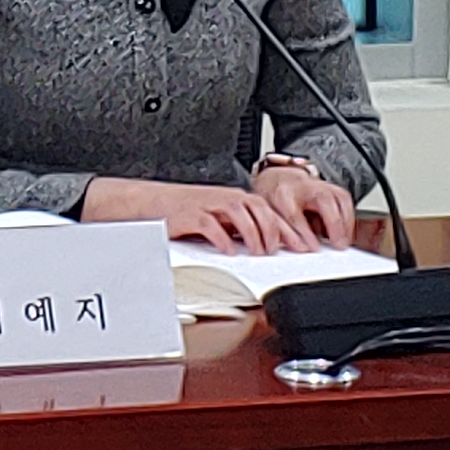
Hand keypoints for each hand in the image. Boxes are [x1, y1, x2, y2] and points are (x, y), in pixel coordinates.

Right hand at [81, 175, 317, 252]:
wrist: (145, 202)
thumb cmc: (180, 212)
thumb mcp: (214, 217)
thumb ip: (237, 228)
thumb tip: (264, 246)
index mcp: (232, 199)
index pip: (269, 210)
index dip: (288, 228)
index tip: (303, 246)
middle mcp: (223, 198)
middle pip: (260, 208)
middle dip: (277, 231)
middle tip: (285, 251)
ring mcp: (206, 204)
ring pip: (241, 212)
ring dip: (254, 233)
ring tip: (260, 251)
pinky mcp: (189, 214)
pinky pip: (210, 223)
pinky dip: (223, 237)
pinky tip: (229, 250)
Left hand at [251, 163, 358, 246]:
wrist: (277, 178)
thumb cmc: (273, 198)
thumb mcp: (270, 215)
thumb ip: (283, 232)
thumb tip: (300, 249)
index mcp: (281, 194)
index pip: (294, 213)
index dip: (306, 232)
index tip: (315, 248)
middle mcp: (301, 186)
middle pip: (323, 199)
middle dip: (334, 223)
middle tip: (339, 244)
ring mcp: (316, 183)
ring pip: (338, 196)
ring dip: (345, 221)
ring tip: (345, 240)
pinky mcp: (329, 186)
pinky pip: (344, 198)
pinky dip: (348, 216)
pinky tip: (346, 230)